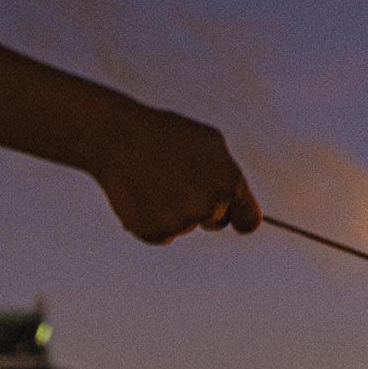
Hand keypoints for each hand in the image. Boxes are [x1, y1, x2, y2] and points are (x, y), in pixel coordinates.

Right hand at [91, 104, 260, 244]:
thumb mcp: (209, 143)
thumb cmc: (164, 134)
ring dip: (175, 211)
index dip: (243, 221)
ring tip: (154, 181)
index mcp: (229, 182)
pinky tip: (142, 195)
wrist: (117, 138)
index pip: (249, 219)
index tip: (237, 223)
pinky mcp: (157, 232)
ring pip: (186, 225)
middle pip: (215, 221)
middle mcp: (210, 206)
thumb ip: (228, 174)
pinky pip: (163, 234)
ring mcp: (183, 221)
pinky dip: (154, 221)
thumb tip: (238, 199)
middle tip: (179, 183)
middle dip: (203, 208)